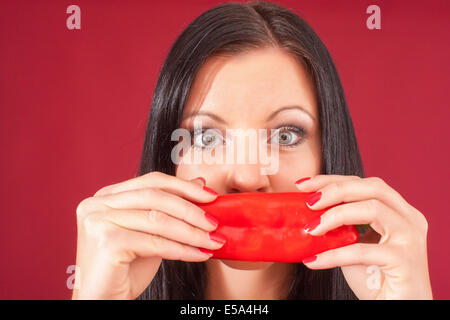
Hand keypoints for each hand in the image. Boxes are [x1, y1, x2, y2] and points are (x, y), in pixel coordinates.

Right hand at [72, 172, 224, 298]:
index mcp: (106, 196)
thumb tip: (199, 182)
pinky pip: (155, 243)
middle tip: (215, 222)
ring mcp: (98, 221)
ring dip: (192, 232)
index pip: (151, 181)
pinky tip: (199, 255)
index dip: (184, 186)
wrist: (103, 300)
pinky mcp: (107, 242)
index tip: (211, 195)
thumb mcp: (150, 232)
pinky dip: (182, 249)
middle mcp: (97, 204)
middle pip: (155, 197)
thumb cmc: (124, 269)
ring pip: (158, 220)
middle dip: (191, 209)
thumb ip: (168, 207)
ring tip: (213, 241)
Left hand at [295, 174, 431, 299]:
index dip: (332, 180)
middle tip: (308, 202)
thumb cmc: (376, 276)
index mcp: (398, 210)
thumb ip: (341, 226)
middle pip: (373, 188)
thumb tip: (306, 213)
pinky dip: (333, 254)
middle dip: (335, 189)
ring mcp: (410, 238)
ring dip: (335, 216)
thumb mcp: (355, 243)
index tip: (304, 185)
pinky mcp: (405, 260)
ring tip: (310, 229)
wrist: (398, 308)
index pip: (364, 184)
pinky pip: (362, 250)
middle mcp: (409, 218)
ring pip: (372, 209)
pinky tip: (313, 260)